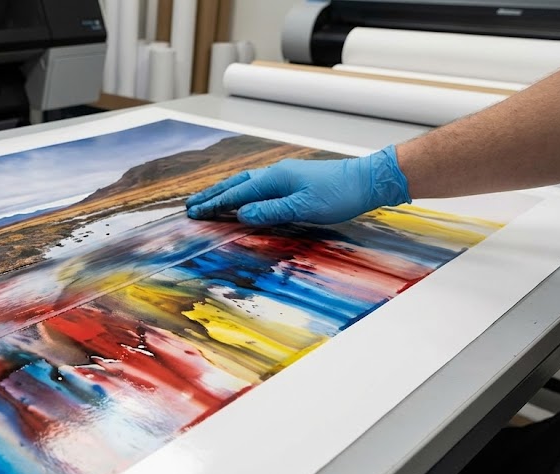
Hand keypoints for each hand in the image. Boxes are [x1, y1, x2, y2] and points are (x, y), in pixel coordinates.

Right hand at [185, 145, 410, 225]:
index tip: (194, 212)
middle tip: (191, 205)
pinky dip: (243, 191)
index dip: (215, 204)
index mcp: (275, 179)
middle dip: (213, 195)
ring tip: (210, 199)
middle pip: (237, 183)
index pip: (238, 193)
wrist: (368, 180)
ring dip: (226, 191)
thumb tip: (241, 214)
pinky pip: (259, 185)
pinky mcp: (294, 181)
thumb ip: (271, 211)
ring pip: (247, 182)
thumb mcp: (304, 207)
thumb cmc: (340, 194)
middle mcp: (277, 174)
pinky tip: (243, 196)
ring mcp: (285, 175)